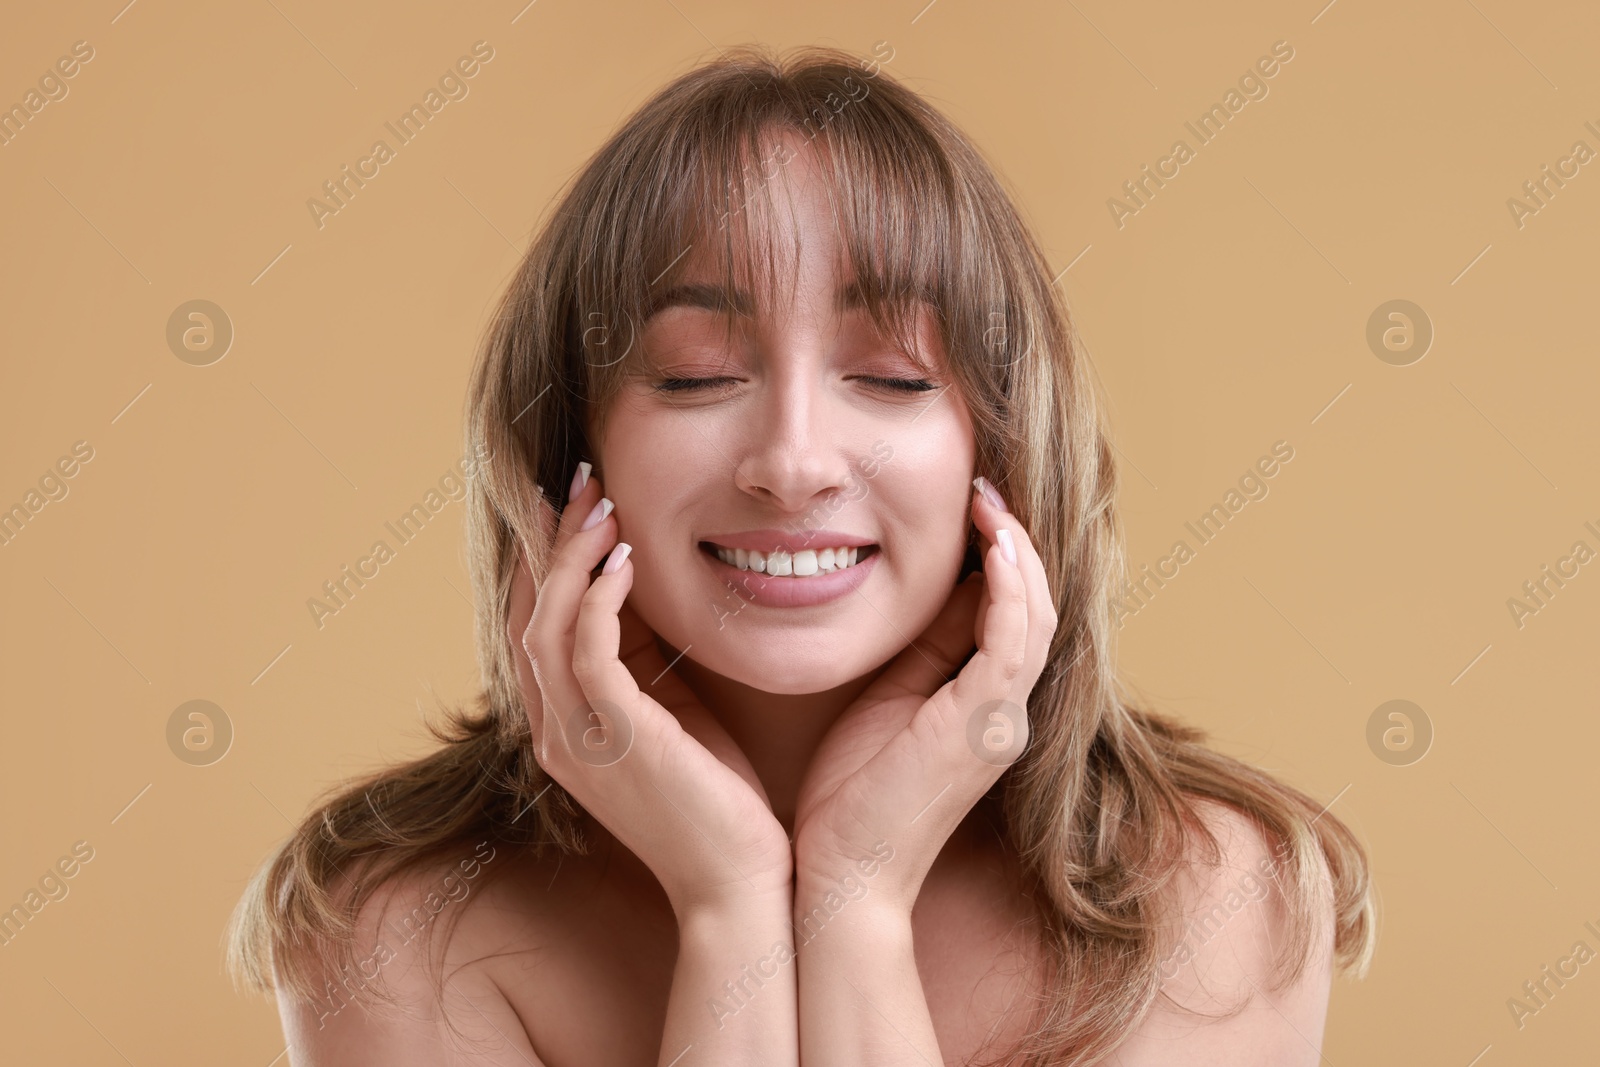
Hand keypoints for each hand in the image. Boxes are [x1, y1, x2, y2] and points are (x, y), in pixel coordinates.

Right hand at [508, 466, 793, 917]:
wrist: (740, 884)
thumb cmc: (719, 801)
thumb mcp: (673, 715)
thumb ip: (646, 662)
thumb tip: (640, 588)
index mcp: (564, 728)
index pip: (535, 626)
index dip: (545, 559)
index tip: (568, 501)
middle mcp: (554, 733)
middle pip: (527, 614)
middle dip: (549, 540)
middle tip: (579, 479)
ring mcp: (577, 740)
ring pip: (547, 624)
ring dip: (571, 555)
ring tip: (600, 500)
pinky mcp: (615, 741)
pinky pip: (587, 652)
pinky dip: (599, 596)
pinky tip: (625, 556)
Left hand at [789, 478, 1056, 915]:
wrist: (844, 878)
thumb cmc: (852, 798)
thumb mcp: (888, 701)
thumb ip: (921, 652)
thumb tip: (931, 589)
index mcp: (983, 707)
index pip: (1010, 616)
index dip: (1001, 558)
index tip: (974, 504)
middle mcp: (1005, 712)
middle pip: (1034, 610)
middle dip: (1016, 544)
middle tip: (986, 488)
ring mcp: (1000, 722)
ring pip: (1035, 620)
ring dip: (1017, 555)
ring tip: (990, 501)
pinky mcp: (980, 728)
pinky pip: (1012, 645)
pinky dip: (1010, 590)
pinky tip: (994, 546)